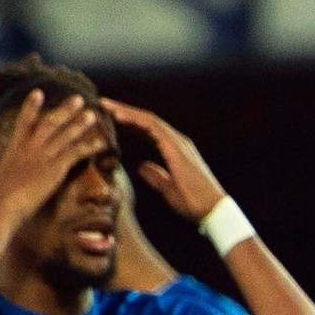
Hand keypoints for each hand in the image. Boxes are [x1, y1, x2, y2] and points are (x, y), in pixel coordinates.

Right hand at [0, 90, 112, 223]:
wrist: (1, 208)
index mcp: (14, 150)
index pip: (24, 123)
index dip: (31, 107)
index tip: (39, 92)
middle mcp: (30, 149)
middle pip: (50, 123)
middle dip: (65, 110)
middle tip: (78, 99)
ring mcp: (43, 157)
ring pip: (65, 135)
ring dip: (80, 124)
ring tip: (93, 114)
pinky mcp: (54, 169)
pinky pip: (76, 154)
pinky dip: (89, 147)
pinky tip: (102, 142)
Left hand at [104, 99, 226, 223]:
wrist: (212, 210)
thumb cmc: (194, 203)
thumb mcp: (168, 189)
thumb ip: (155, 176)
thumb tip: (141, 167)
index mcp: (174, 149)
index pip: (147, 129)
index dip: (129, 122)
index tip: (109, 118)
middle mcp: (176, 141)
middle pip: (146, 120)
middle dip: (124, 111)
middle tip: (102, 104)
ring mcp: (177, 141)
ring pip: (147, 119)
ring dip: (126, 111)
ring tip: (105, 105)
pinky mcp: (176, 146)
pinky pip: (152, 126)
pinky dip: (134, 119)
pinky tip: (118, 116)